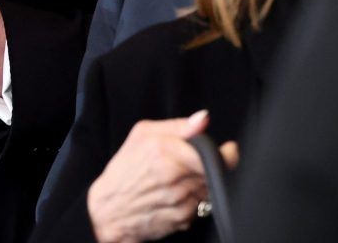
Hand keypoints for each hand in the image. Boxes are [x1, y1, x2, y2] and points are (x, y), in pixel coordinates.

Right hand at [86, 110, 238, 242]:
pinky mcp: (182, 220)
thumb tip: (203, 119)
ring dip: (201, 185)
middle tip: (193, 165)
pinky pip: (200, 207)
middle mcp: (173, 178)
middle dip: (210, 168)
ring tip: (180, 181)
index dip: (226, 154)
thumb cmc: (124, 170)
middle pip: (213, 173)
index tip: (229, 151)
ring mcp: (179, 201)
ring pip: (208, 190)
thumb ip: (177, 126)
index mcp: (164, 152)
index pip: (211, 155)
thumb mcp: (142, 135)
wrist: (108, 210)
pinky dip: (193, 201)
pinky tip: (176, 196)